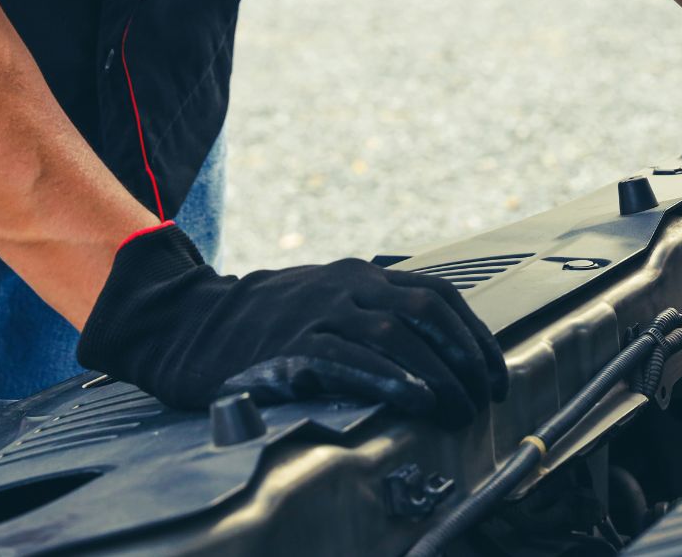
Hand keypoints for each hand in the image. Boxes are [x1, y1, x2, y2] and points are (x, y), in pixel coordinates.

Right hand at [77, 223, 507, 426]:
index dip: (474, 336)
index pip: (438, 297)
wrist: (188, 324)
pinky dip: (389, 378)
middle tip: (483, 396)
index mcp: (362, 275)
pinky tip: (414, 398)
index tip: (493, 373)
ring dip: (436, 373)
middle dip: (465, 357)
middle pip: (427, 312)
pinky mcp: (291, 343)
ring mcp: (318, 311)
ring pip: (396, 333)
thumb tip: (433, 354)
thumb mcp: (327, 304)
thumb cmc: (264, 323)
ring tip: (457, 406)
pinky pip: (350, 359)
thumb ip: (374, 316)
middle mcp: (347, 285)